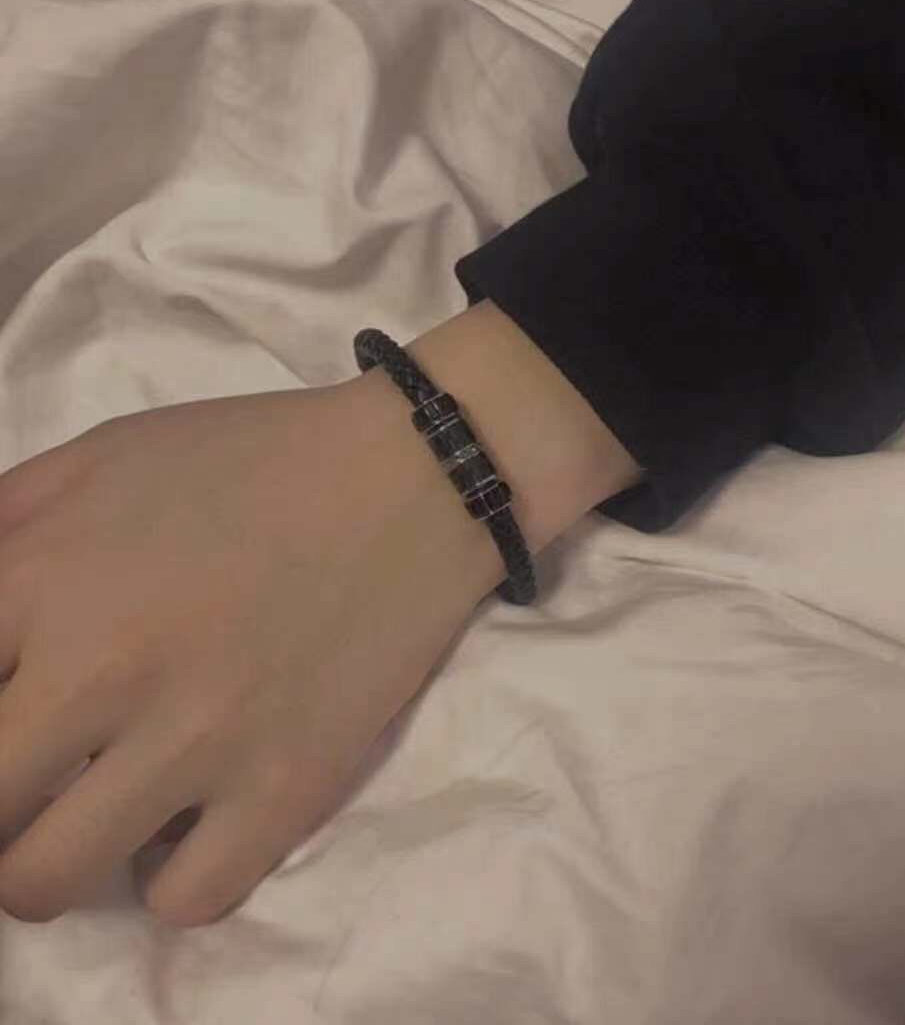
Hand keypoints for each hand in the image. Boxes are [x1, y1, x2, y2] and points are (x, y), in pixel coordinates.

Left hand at [0, 302, 640, 926]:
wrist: (414, 479)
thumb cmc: (257, 458)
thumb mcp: (105, 454)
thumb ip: (3, 526)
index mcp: (47, 580)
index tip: (10, 716)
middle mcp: (105, 674)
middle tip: (38, 775)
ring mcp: (200, 743)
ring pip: (47, 884)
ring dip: (55, 857)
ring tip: (99, 812)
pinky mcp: (288, 790)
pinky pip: (184, 900)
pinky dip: (174, 874)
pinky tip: (195, 821)